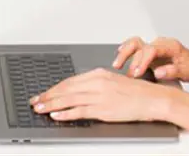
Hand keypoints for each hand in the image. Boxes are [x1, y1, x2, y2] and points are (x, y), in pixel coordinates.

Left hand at [29, 68, 175, 122]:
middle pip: (66, 89)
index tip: (44, 93)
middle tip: (35, 101)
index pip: (70, 81)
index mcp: (99, 74)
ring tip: (39, 109)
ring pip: (69, 99)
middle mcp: (97, 83)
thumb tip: (79, 91)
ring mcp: (100, 96)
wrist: (153, 98)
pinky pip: (80, 111)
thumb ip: (96, 84)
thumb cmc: (136, 92)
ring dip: (51, 104)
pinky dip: (66, 113)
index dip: (54, 88)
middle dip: (48, 96)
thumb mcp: (113, 82)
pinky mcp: (104, 109)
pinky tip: (56, 115)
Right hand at [113, 36, 188, 81]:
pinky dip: (126, 51)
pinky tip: (119, 56)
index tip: (137, 73)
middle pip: (140, 44)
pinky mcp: (150, 53)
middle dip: (130, 58)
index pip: (152, 49)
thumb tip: (158, 72)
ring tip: (117, 65)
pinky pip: (135, 48)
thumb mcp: (187, 72)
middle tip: (125, 71)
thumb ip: (172, 71)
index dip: (143, 61)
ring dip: (125, 53)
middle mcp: (160, 44)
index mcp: (170, 46)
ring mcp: (154, 47)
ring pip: (135, 44)